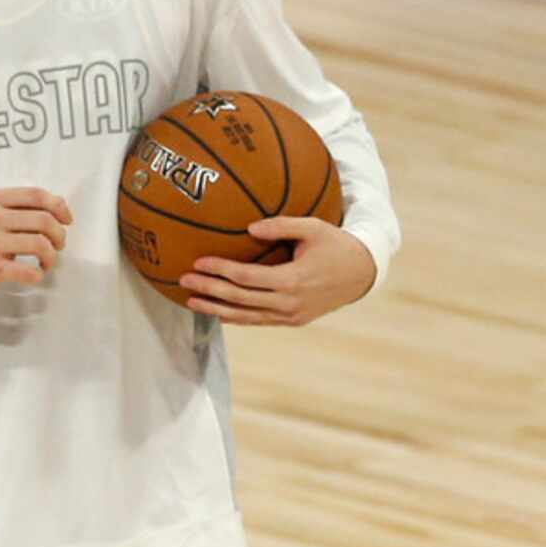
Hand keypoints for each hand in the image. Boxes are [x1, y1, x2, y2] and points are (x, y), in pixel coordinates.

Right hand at [0, 187, 72, 305]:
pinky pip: (28, 271)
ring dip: (51, 256)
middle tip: (58, 245)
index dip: (59, 206)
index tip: (66, 220)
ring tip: (47, 261)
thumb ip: (19, 207)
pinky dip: (38, 275)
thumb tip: (58, 207)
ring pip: (40, 244)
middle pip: (43, 220)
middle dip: (59, 234)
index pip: (36, 195)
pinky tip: (35, 274)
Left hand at [180, 217, 376, 326]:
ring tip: (190, 300)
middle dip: (209, 290)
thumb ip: (282, 225)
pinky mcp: (290, 321)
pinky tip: (215, 310)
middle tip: (183, 280)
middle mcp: (288, 303)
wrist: (362, 274)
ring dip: (215, 308)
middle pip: (239, 299)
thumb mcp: (313, 227)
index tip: (198, 262)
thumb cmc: (335, 244)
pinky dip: (234, 317)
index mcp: (292, 280)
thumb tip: (249, 227)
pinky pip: (256, 321)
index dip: (221, 270)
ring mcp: (289, 316)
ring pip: (244, 316)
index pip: (246, 277)